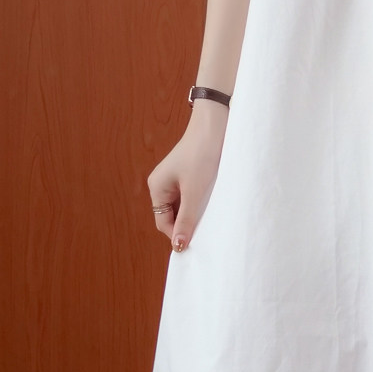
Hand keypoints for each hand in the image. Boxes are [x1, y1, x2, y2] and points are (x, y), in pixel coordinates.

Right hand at [147, 98, 227, 251]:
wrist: (215, 126)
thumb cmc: (202, 156)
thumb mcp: (194, 192)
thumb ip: (186, 220)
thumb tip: (178, 245)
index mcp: (156, 187)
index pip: (163, 222)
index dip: (177, 234)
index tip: (196, 245)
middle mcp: (162, 184)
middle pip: (171, 215)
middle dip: (186, 224)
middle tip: (206, 233)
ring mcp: (175, 179)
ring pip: (183, 206)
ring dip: (195, 214)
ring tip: (211, 217)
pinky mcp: (188, 174)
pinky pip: (190, 196)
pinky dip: (200, 203)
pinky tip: (212, 204)